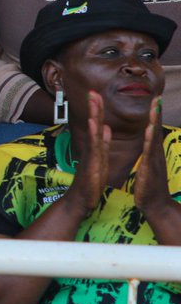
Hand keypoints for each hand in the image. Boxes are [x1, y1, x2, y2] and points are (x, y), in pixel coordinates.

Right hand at [64, 91, 110, 214]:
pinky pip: (94, 146)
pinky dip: (95, 134)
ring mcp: (90, 154)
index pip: (97, 125)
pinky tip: (94, 123)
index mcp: (95, 147)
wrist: (79, 199)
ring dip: (94, 115)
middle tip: (93, 91)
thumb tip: (106, 128)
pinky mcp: (91, 162)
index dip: (98, 110)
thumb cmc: (90, 183)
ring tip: (94, 100)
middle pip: (93, 124)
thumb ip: (103, 144)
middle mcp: (91, 148)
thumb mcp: (100, 160)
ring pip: (93, 132)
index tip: (96, 95)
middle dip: (94, 107)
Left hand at [135, 97, 171, 214]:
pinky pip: (149, 153)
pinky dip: (149, 140)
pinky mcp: (150, 169)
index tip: (154, 100)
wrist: (156, 205)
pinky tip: (149, 130)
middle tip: (157, 97)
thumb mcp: (148, 166)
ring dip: (154, 122)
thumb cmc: (150, 186)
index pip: (153, 130)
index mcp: (153, 153)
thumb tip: (148, 144)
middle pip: (156, 130)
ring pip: (154, 138)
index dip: (154, 116)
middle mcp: (156, 154)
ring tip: (154, 108)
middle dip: (156, 114)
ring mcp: (155, 161)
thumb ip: (148, 154)